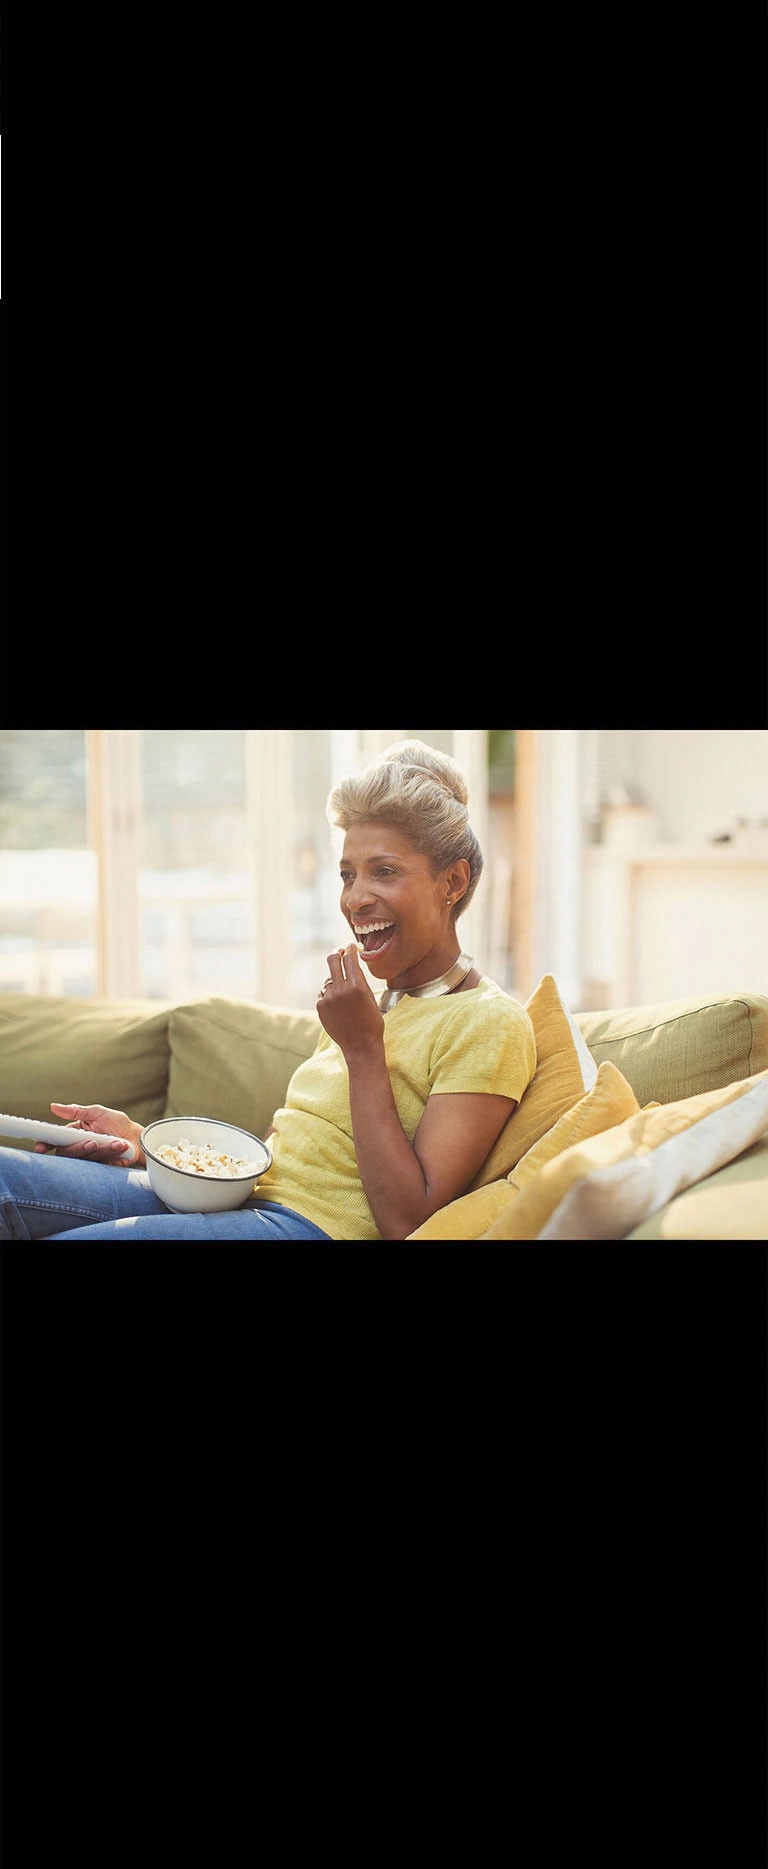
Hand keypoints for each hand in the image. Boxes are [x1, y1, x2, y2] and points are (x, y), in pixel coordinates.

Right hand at [34, 1102, 143, 1167]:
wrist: (137, 1137)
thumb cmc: (116, 1122)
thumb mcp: (97, 1112)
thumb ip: (76, 1112)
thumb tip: (54, 1106)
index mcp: (74, 1132)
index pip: (56, 1140)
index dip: (46, 1144)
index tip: (41, 1147)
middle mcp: (79, 1146)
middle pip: (67, 1152)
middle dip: (77, 1148)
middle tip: (90, 1142)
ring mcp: (90, 1157)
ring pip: (84, 1158)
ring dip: (99, 1149)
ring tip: (113, 1141)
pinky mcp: (101, 1166)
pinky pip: (99, 1163)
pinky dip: (111, 1152)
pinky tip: (120, 1145)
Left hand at [316, 944, 384, 1058]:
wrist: (361, 1046)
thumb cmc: (371, 1022)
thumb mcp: (371, 997)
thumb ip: (359, 980)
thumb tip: (351, 963)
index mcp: (357, 986)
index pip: (349, 958)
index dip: (350, 949)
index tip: (350, 946)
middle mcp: (341, 990)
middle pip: (332, 960)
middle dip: (336, 953)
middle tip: (339, 952)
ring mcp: (328, 998)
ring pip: (329, 979)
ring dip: (335, 981)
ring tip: (345, 996)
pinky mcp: (321, 1006)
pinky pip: (324, 993)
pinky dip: (330, 995)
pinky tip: (339, 1006)